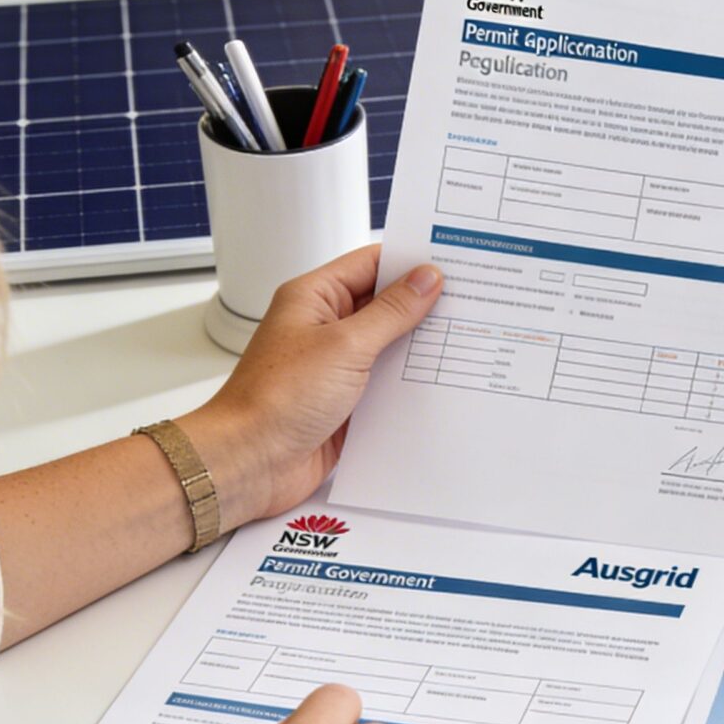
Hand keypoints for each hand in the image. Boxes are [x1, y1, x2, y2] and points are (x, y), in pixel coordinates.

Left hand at [176, 246, 441, 530]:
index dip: (411, 262)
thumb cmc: (276, 399)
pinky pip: (387, 386)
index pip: (372, 264)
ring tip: (467, 341)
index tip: (453, 262)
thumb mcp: (345, 345)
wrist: (250, 462)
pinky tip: (442, 386)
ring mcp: (336, 367)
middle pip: (385, 306)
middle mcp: (325, 328)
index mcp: (315, 298)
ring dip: (421, 349)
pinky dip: (411, 386)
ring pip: (390, 348)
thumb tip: (426, 279)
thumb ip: (391, 312)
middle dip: (425, 306)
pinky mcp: (346, 403)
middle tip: (472, 303)